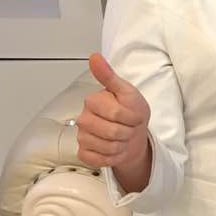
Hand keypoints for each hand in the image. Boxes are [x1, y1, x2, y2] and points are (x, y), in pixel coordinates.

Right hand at [76, 53, 150, 174]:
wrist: (133, 134)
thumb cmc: (131, 112)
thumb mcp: (127, 92)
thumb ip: (109, 76)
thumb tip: (94, 56)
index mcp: (93, 101)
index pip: (116, 113)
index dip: (132, 117)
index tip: (134, 114)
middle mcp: (83, 118)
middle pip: (112, 132)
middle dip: (128, 132)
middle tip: (128, 127)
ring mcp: (81, 137)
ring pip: (107, 147)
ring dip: (122, 145)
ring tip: (122, 137)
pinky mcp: (83, 153)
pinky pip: (100, 159)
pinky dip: (113, 157)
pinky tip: (114, 149)